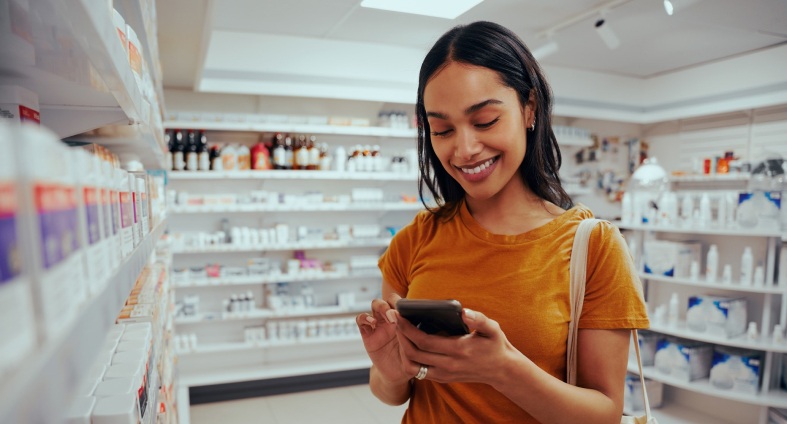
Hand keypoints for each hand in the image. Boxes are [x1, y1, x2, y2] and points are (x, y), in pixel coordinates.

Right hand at [355, 293, 411, 382]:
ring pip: (376, 304)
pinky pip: (361, 319)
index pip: (404, 302)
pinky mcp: (367, 333)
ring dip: (381, 306)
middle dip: (394, 301)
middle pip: (390, 299)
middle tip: (398, 313)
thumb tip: (425, 324)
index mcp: (405, 319)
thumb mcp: (418, 349)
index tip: (410, 310)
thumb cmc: (412, 361)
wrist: (397, 375)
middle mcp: (392, 319)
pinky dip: (364, 318)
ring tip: (388, 316)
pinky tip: (372, 323)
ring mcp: (379, 325)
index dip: (406, 303)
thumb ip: (417, 337)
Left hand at [395, 308, 518, 385]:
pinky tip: (408, 345)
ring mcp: (444, 374)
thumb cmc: (495, 345)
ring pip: (412, 366)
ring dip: (402, 350)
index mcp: (458, 350)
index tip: (399, 316)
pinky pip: (418, 372)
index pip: (424, 341)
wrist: (501, 370)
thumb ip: (479, 319)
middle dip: (400, 335)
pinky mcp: (442, 378)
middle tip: (393, 320)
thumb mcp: (492, 329)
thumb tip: (464, 312)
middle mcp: (448, 365)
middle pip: (414, 353)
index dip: (407, 329)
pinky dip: (409, 360)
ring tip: (399, 333)